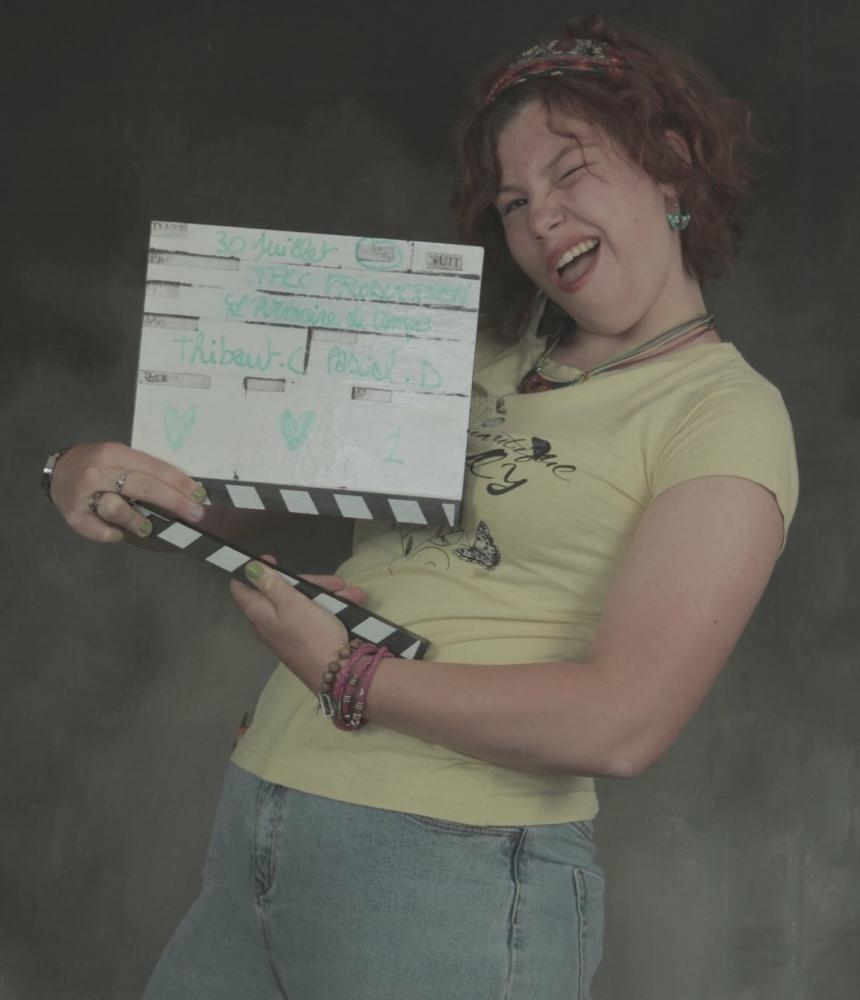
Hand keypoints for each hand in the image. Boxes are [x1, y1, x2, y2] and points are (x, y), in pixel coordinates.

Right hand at [50, 441, 206, 542]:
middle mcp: (99, 472)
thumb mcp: (119, 457)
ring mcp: (84, 495)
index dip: (180, 482)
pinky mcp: (74, 516)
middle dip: (174, 502)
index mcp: (114, 453)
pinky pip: (99, 531)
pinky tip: (119, 534)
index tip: (200, 496)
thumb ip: (145, 471)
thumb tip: (184, 490)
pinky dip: (113, 534)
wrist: (58, 470)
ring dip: (138, 520)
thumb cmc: (98, 465)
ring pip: (117, 508)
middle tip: (195, 514)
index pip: (154, 468)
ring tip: (147, 528)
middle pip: (144, 487)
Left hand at [230, 561, 364, 690]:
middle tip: (330, 581)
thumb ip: (270, 584)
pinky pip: (312, 617)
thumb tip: (248, 569)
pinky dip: (329, 609)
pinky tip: (350, 604)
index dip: (254, 570)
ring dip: (325, 595)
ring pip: (301, 603)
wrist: (338, 674)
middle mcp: (268, 623)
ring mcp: (286, 633)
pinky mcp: (303, 641)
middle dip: (306, 583)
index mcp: (258, 612)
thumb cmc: (313, 635)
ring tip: (349, 593)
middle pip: (280, 592)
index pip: (243, 587)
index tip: (274, 559)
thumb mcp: (292, 602)